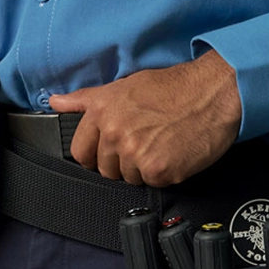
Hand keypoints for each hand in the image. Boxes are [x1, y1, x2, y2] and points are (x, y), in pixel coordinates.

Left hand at [48, 50, 241, 187]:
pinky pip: (151, 183)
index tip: (111, 148)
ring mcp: (135, 154)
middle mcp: (114, 133)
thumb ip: (87, 99)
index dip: (96, 152)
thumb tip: (55, 101)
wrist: (213, 93)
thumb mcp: (124, 85)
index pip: (80, 151)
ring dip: (143, 168)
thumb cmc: (172, 87)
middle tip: (144, 141)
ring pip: (128, 178)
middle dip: (121, 161)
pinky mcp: (158, 171)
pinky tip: (173, 152)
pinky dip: (163, 173)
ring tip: (161, 143)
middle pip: (104, 169)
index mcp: (102, 111)